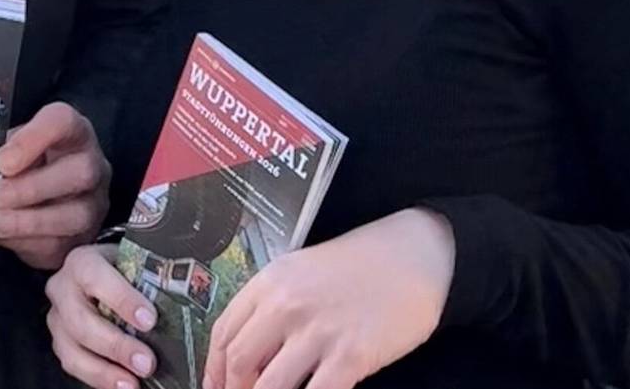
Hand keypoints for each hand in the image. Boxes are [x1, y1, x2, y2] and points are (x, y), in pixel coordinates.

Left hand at [0, 101, 109, 269]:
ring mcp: (93, 204)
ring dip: (30, 221)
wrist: (39, 195)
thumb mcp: (10, 144)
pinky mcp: (82, 239)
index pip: (63, 122)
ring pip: (76, 215)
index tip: (2, 160)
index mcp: (72, 131)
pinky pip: (62, 245)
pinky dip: (29, 244)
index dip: (33, 139)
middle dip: (34, 187)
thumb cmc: (21, 162)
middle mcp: (92, 165)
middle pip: (81, 172)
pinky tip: (7, 237)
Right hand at [45, 243, 160, 388]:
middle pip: (81, 320)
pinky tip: (123, 385)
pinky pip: (73, 365)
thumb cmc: (129, 271)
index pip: (95, 276)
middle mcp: (62, 289)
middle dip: (115, 345)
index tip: (149, 321)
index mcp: (82, 262)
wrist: (110, 276)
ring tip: (133, 382)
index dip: (121, 299)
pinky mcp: (61, 343)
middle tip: (146, 362)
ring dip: (104, 370)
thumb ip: (158, 280)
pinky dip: (99, 379)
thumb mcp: (141, 264)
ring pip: (71, 348)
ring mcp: (57, 318)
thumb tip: (191, 300)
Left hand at [204, 208, 455, 388]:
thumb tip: (252, 355)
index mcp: (270, 282)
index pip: (223, 333)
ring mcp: (318, 331)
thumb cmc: (362, 265)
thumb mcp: (304, 272)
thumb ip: (274, 307)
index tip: (214, 388)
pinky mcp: (351, 355)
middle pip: (239, 362)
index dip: (213, 370)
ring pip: (269, 387)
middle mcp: (286, 305)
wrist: (416, 254)